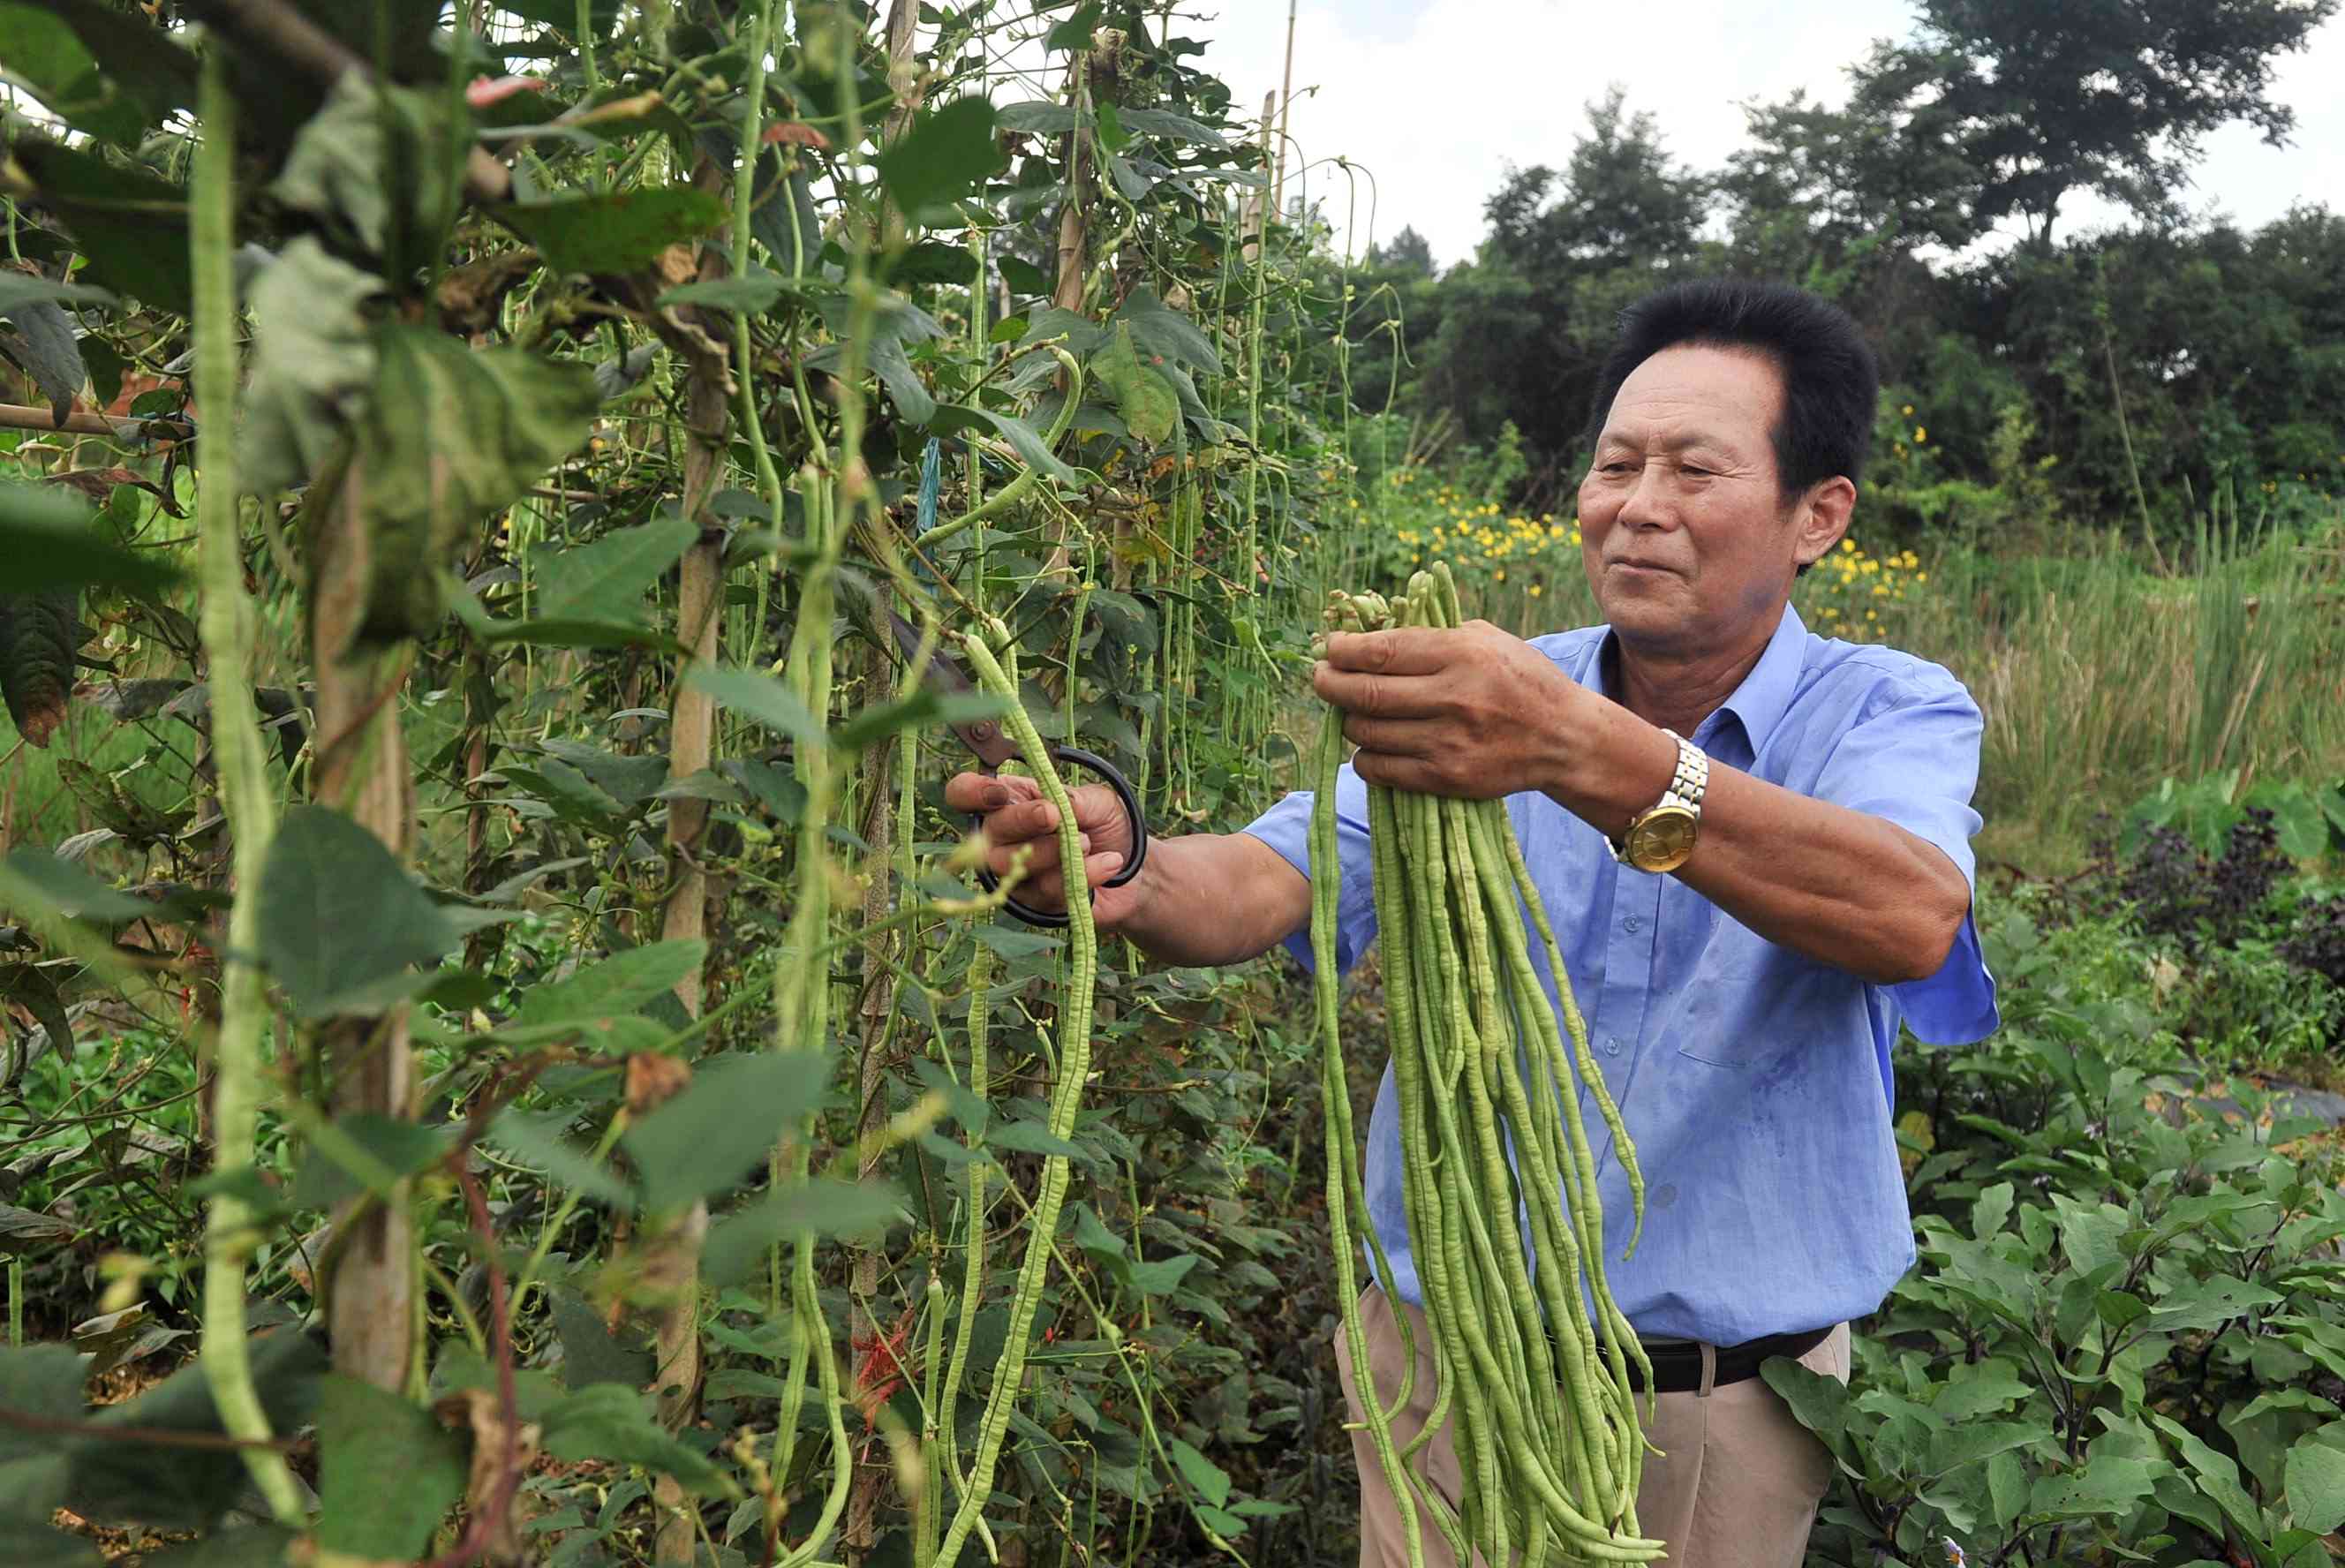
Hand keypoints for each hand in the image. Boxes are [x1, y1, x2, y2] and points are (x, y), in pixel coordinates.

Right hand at [942, 771, 1147, 926]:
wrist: (1138, 869)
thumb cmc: (1108, 827)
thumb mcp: (1098, 800)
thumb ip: (1073, 798)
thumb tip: (1054, 804)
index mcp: (1010, 801)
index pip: (964, 794)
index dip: (970, 792)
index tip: (998, 794)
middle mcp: (1003, 837)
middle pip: (986, 833)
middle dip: (1020, 821)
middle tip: (1053, 816)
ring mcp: (1015, 874)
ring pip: (1010, 866)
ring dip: (1053, 851)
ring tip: (1087, 842)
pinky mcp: (1035, 903)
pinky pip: (1045, 890)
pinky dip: (1082, 873)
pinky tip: (1107, 863)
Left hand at [1312, 620, 1585, 798]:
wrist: (1563, 739)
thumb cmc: (1521, 679)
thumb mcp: (1487, 639)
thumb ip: (1433, 634)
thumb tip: (1371, 631)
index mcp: (1462, 654)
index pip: (1381, 651)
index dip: (1342, 650)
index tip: (1328, 648)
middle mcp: (1453, 697)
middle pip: (1364, 693)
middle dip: (1329, 684)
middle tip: (1320, 678)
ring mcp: (1448, 742)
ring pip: (1367, 733)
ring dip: (1348, 721)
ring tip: (1351, 710)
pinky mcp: (1447, 778)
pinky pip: (1380, 770)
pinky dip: (1364, 757)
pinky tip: (1369, 746)